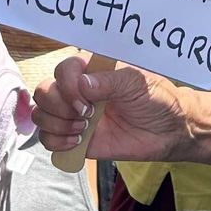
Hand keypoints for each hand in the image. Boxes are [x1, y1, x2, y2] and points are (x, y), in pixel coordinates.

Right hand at [32, 55, 189, 160]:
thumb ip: (110, 81)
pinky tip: (77, 142)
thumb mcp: (138, 84)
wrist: (168, 132)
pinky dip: (56, 142)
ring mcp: (75, 115)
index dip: (67, 86)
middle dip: (59, 106)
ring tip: (83, 130)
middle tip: (86, 117)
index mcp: (93, 70)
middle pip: (44, 91)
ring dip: (57, 124)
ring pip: (41, 115)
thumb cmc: (157, 99)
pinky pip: (47, 139)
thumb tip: (82, 85)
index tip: (87, 102)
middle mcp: (79, 91)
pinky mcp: (75, 138)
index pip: (63, 69)